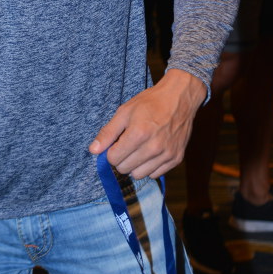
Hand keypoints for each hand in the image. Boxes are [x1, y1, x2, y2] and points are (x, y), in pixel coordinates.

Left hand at [88, 70, 205, 178]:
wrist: (179, 98)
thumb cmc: (150, 102)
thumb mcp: (124, 111)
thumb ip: (108, 132)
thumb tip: (93, 150)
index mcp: (138, 133)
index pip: (113, 158)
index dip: (111, 151)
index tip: (117, 142)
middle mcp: (154, 147)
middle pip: (125, 168)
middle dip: (121, 158)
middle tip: (127, 144)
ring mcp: (166, 154)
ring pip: (139, 175)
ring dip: (134, 165)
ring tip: (138, 149)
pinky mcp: (176, 159)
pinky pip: (155, 174)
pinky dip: (149, 166)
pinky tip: (150, 152)